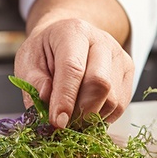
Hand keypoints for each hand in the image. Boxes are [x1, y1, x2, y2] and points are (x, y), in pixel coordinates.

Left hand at [13, 17, 133, 127]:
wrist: (65, 37)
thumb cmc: (45, 51)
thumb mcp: (28, 60)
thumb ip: (34, 81)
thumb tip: (45, 98)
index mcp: (73, 32)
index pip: (73, 68)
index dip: (65, 98)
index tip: (57, 122)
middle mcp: (101, 41)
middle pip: (100, 83)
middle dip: (81, 112)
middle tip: (64, 125)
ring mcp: (119, 56)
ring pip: (113, 99)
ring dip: (91, 118)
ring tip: (72, 117)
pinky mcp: (128, 71)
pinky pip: (121, 105)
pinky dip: (103, 117)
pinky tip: (86, 113)